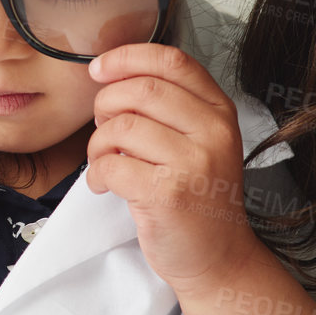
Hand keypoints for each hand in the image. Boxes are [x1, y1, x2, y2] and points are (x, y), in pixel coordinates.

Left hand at [84, 43, 261, 288]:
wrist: (216, 257)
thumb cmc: (198, 197)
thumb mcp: (198, 142)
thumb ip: (168, 107)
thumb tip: (111, 75)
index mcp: (219, 111)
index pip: (172, 61)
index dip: (127, 57)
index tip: (100, 69)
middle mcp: (212, 132)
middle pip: (140, 90)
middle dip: (105, 104)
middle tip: (102, 127)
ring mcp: (193, 163)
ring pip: (121, 127)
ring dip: (97, 144)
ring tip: (103, 161)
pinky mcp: (168, 194)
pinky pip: (111, 165)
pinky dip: (96, 173)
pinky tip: (104, 184)